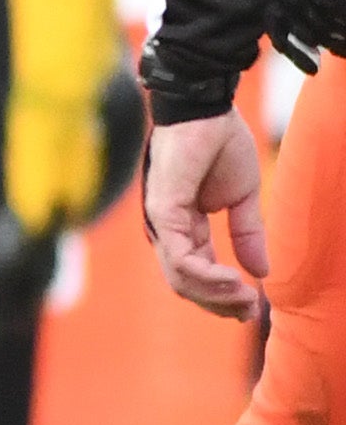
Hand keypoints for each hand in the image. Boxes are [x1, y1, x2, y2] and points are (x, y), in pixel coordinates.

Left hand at [143, 111, 268, 319]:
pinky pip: (180, 258)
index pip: (197, 273)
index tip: (252, 308)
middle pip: (186, 284)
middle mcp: (168, 231)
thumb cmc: (220, 145)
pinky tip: (234, 280)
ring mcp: (161, 224)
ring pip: (181, 278)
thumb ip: (247, 235)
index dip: (224, 295)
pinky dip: (206, 275)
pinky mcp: (163, 214)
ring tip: (246, 300)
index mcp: (185, 229)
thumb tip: (262, 273)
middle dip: (220, 303)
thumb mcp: (243, 198)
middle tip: (250, 313)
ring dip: (215, 295)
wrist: (209, 111)